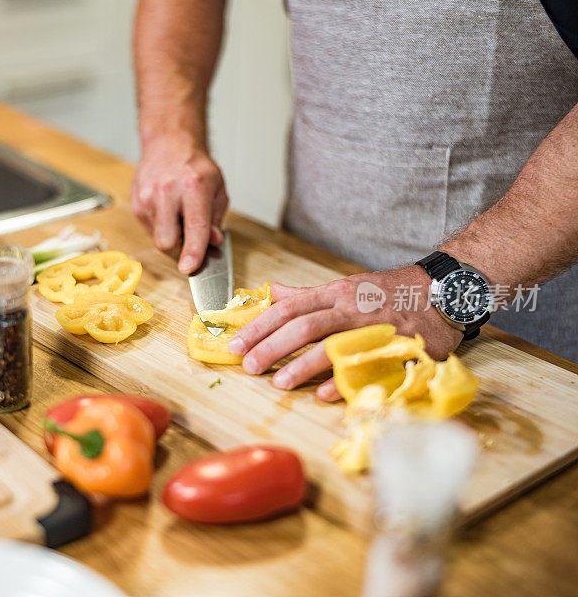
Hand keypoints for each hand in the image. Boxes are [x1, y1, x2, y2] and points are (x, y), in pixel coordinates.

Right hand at [132, 133, 228, 273]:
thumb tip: (212, 243)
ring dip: (172, 238)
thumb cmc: (195, 167)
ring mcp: (148, 197)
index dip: (193, 251)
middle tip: (191, 241)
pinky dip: (163, 228)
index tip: (189, 268)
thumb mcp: (218, 189)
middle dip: (180, 251)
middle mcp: (167, 191)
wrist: (169, 143)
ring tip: (180, 217)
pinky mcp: (137, 203)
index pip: (194, 227)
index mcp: (193, 186)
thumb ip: (216, 219)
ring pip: (158, 239)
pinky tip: (168, 211)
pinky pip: (151, 230)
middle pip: (167, 241)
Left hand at [227, 266, 462, 399]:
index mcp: (336, 293)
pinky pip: (369, 366)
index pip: (289, 308)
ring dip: (303, 365)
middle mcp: (351, 308)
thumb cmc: (387, 293)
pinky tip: (324, 393)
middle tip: (248, 366)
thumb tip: (271, 292)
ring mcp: (374, 328)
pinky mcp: (397, 348)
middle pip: (304, 326)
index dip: (260, 326)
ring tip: (278, 383)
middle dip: (272, 347)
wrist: (443, 291)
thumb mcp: (345, 286)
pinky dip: (346, 379)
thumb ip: (307, 295)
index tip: (236, 344)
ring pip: (333, 344)